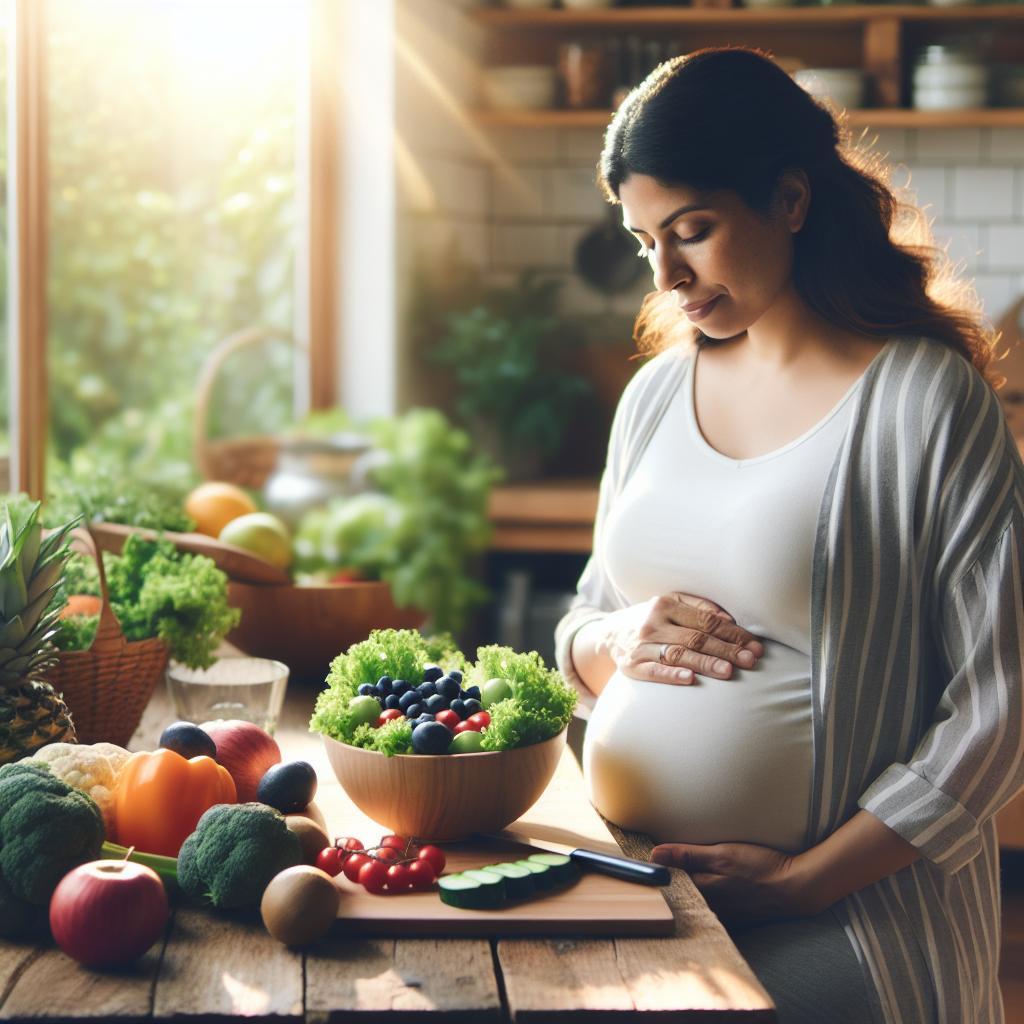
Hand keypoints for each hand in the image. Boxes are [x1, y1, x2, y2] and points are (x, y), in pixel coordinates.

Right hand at [598, 593, 763, 685]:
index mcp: (665, 604)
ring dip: (705, 663)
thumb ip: (699, 608)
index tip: (754, 646)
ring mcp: (641, 645)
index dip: (733, 634)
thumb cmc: (652, 621)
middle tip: (750, 660)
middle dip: (726, 650)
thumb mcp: (670, 605)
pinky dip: (671, 675)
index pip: (707, 621)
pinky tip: (689, 679)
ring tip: (728, 671)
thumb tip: (730, 619)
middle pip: (696, 638)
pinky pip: (653, 671)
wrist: (610, 634)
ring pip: (679, 654)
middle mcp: (653, 623)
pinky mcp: (631, 666)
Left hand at [650, 840, 816, 926]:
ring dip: (684, 890)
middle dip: (666, 883)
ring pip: (695, 901)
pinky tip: (703, 888)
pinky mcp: (735, 915)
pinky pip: (711, 907)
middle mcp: (710, 907)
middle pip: (680, 895)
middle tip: (653, 868)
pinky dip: (703, 897)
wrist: (796, 888)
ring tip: (672, 877)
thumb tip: (654, 855)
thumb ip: (688, 855)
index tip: (641, 861)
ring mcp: (723, 914)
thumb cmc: (760, 867)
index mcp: (703, 891)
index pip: (668, 884)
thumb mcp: (723, 854)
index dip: (655, 873)